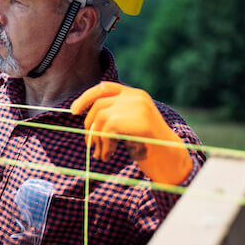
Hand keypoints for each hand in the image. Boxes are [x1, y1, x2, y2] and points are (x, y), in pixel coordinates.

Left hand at [70, 82, 191, 184]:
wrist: (170, 157)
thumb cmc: (147, 144)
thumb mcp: (129, 124)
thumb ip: (113, 114)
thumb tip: (85, 119)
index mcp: (135, 94)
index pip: (104, 87)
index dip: (86, 97)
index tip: (74, 111)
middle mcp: (136, 97)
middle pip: (98, 105)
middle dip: (89, 127)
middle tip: (90, 145)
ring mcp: (137, 107)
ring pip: (100, 118)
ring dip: (96, 139)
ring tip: (101, 153)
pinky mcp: (137, 120)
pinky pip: (107, 131)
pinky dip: (103, 145)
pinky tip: (108, 155)